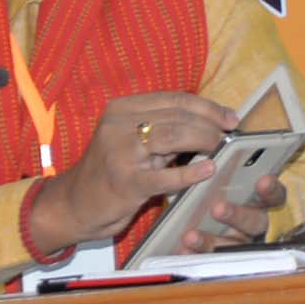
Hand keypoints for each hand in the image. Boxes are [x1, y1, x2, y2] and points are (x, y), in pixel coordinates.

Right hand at [27, 89, 230, 254]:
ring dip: (203, 140)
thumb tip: (212, 123)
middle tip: (228, 135)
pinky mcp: (125, 182)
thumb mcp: (132, 140)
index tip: (230, 117)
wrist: (74, 203)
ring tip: (219, 148)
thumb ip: (163, 129)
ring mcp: (120, 153)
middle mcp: (118, 125)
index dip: (207, 107)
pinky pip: (165, 176)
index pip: (174, 99)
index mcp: (122, 109)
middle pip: (177, 116)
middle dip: (210, 124)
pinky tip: (208, 171)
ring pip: (173, 137)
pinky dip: (190, 173)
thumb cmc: (111, 171)